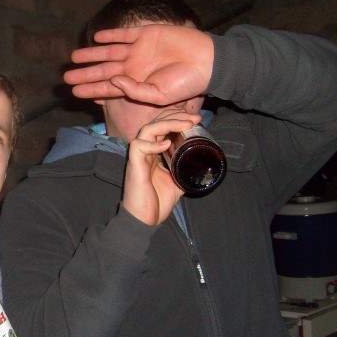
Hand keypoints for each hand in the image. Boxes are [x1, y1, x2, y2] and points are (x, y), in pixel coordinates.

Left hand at [63, 25, 213, 104]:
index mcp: (136, 83)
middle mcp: (134, 67)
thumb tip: (114, 81)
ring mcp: (139, 50)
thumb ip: (135, 90)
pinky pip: (124, 34)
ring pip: (109, 52)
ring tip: (74, 58)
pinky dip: (110, 35)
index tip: (74, 92)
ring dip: (91, 54)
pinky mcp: (146, 34)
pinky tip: (96, 38)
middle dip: (85, 74)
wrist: (208, 62)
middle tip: (66, 77)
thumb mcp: (159, 95)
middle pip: (104, 70)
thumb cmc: (186, 83)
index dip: (91, 89)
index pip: (108, 87)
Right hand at [121, 109, 201, 224]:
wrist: (144, 221)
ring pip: (147, 130)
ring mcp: (138, 157)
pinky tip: (166, 144)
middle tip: (194, 117)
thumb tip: (202, 165)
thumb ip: (184, 171)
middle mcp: (144, 151)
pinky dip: (152, 143)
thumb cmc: (156, 202)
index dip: (176, 118)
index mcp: (153, 152)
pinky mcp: (134, 166)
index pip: (161, 126)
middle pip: (155, 122)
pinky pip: (138, 147)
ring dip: (167, 124)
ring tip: (185, 124)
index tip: (195, 119)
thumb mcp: (177, 182)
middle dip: (175, 116)